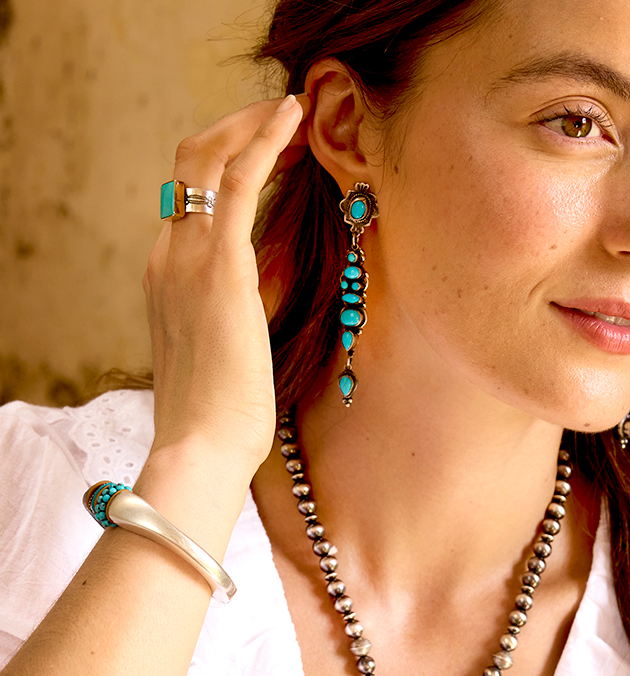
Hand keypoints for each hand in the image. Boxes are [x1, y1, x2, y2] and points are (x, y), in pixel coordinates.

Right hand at [142, 95, 309, 486]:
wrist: (204, 445)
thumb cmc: (223, 413)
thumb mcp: (232, 349)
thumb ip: (245, 305)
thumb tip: (277, 278)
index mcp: (169, 277)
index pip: (191, 199)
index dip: (229, 164)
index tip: (271, 152)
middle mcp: (169, 256)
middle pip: (191, 163)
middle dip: (236, 129)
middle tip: (284, 118)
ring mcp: (188, 257)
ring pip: (210, 158)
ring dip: (252, 125)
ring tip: (296, 111)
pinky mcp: (221, 266)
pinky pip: (240, 181)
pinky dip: (265, 141)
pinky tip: (294, 119)